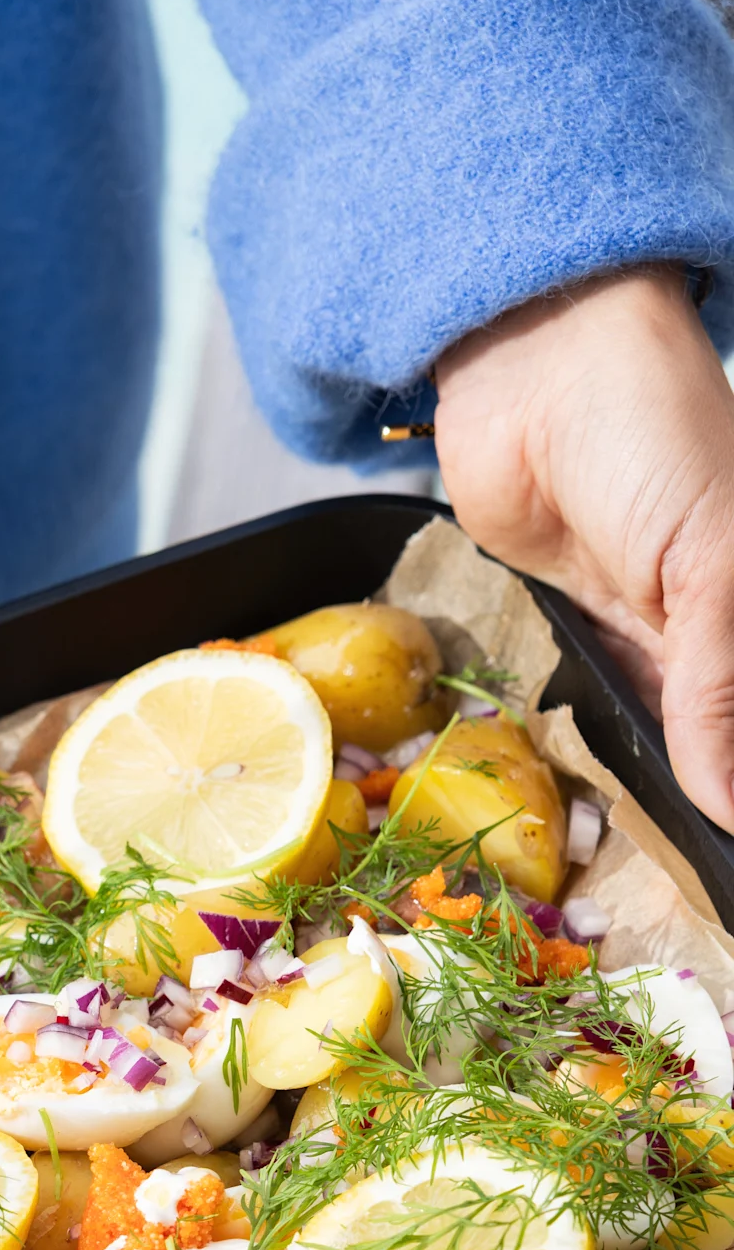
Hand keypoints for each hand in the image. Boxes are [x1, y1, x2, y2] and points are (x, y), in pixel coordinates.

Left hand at [434, 264, 733, 832]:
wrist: (535, 372)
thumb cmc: (654, 432)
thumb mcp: (713, 564)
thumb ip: (720, 690)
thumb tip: (730, 801)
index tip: (732, 849)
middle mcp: (724, 616)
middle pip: (727, 728)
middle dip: (716, 793)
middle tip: (706, 877)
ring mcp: (660, 627)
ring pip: (678, 733)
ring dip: (668, 788)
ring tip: (672, 866)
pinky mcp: (593, 633)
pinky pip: (611, 711)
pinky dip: (615, 754)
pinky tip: (619, 808)